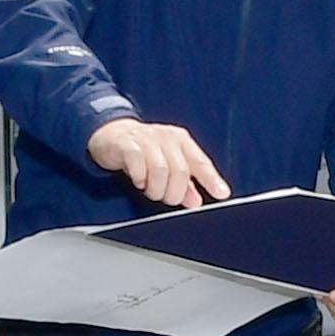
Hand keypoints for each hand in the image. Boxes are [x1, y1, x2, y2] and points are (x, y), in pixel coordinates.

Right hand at [86, 116, 230, 208]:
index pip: (200, 162)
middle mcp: (167, 138)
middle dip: (173, 193)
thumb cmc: (144, 150)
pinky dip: (139, 178)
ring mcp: (146, 139)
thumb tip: (196, 201)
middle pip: (180, 172)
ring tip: (150, 190)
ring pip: (160, 170)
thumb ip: (184, 183)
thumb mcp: (168, 164)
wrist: (112, 134)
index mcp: (181, 141)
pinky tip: (138, 180)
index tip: (222, 194)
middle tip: (165, 197)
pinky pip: (137, 164)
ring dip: (155, 189)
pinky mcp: (127, 143)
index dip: (211, 179)